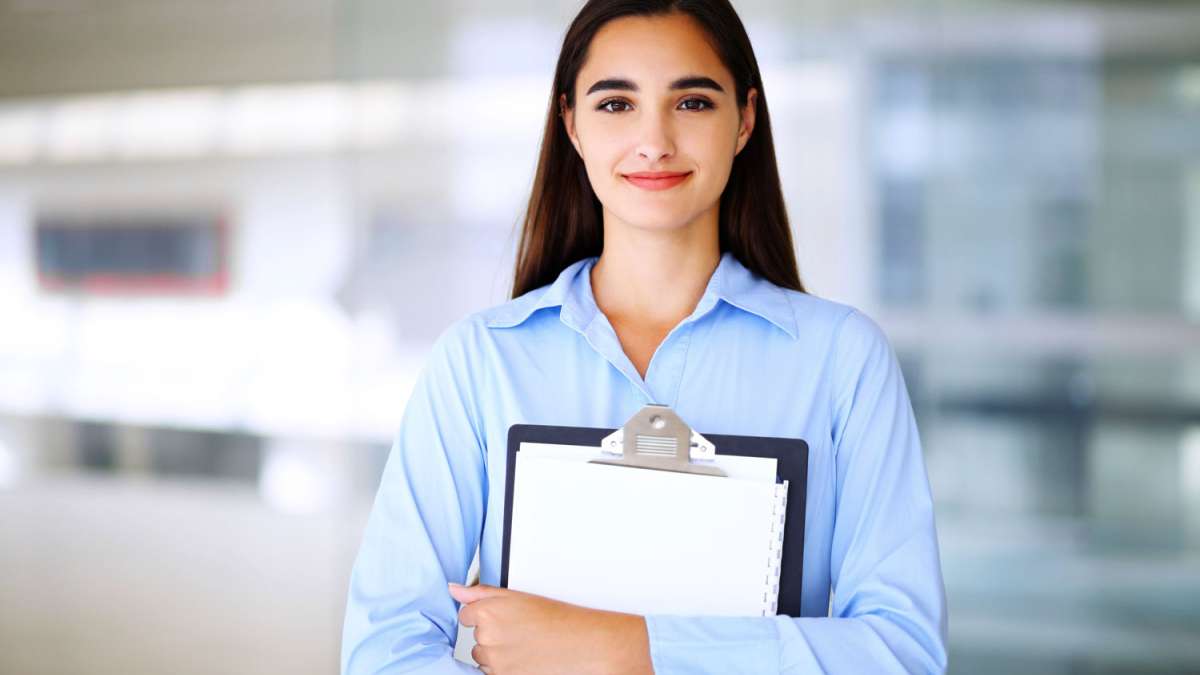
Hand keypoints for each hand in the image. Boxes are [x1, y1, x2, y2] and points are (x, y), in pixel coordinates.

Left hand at [448, 582, 653, 674]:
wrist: (582, 645)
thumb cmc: (556, 619)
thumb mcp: (518, 596)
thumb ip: (480, 592)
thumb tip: (453, 590)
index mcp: (488, 611)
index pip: (466, 614)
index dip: (485, 615)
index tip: (504, 617)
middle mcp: (487, 637)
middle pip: (476, 638)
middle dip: (493, 635)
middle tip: (521, 631)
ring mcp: (494, 661)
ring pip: (484, 658)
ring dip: (498, 654)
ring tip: (526, 645)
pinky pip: (493, 674)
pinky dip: (507, 668)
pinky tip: (526, 659)